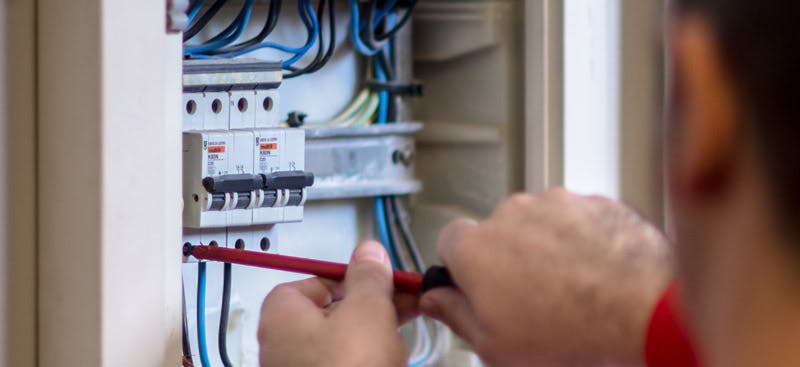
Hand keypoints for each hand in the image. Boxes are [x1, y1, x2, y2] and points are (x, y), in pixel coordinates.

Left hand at [258, 241, 417, 366]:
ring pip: (343, 341)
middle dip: (373, 307)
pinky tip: (390, 361)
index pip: (319, 278)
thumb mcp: (367, 311)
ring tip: (401, 338)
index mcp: (282, 312)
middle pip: (333, 310)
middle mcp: (283, 342)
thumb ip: (369, 278)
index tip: (387, 278)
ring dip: (375, 335)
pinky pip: (346, 365)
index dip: (358, 278)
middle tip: (405, 305)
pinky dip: (368, 360)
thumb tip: (368, 253)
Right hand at [420, 189, 672, 365]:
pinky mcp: (592, 201)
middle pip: (495, 232)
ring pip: (537, 223)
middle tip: (528, 297)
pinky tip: (592, 273)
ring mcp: (554, 203)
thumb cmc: (573, 329)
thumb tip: (436, 299)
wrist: (645, 309)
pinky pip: (575, 219)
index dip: (461, 269)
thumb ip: (454, 314)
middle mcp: (510, 213)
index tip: (474, 287)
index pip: (447, 242)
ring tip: (569, 289)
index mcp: (475, 247)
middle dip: (506, 258)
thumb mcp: (494, 344)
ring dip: (545, 248)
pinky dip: (580, 240)